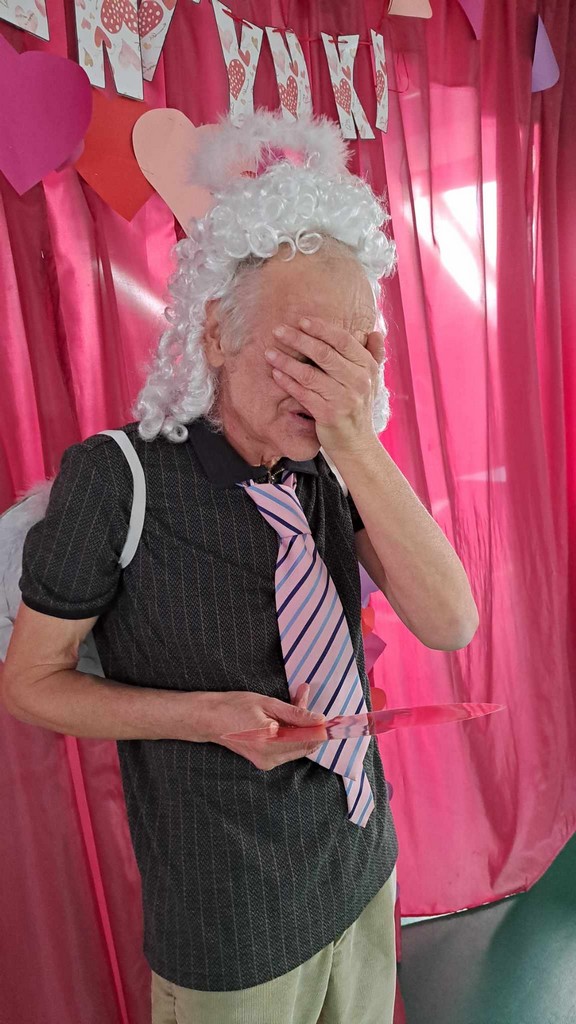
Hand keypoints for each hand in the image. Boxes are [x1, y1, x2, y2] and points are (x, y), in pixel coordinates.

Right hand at [210, 684, 326, 770]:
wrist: (208, 719)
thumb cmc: (233, 707)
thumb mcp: (267, 703)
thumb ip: (295, 713)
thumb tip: (319, 719)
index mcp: (270, 744)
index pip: (308, 741)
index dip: (322, 729)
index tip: (332, 717)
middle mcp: (270, 759)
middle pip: (304, 744)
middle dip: (310, 721)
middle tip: (304, 693)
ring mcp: (267, 762)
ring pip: (297, 745)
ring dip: (301, 724)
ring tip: (295, 697)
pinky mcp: (265, 760)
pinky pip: (287, 747)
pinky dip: (291, 731)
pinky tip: (286, 713)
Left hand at [265, 317, 382, 455]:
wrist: (356, 442)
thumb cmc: (359, 406)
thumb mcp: (372, 380)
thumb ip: (373, 355)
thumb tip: (375, 332)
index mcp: (367, 367)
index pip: (343, 341)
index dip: (321, 329)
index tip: (301, 321)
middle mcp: (358, 381)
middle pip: (324, 354)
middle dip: (298, 340)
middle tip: (278, 330)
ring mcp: (343, 398)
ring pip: (310, 374)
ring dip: (287, 361)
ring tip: (269, 352)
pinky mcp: (328, 414)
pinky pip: (303, 394)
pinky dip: (287, 382)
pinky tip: (275, 373)